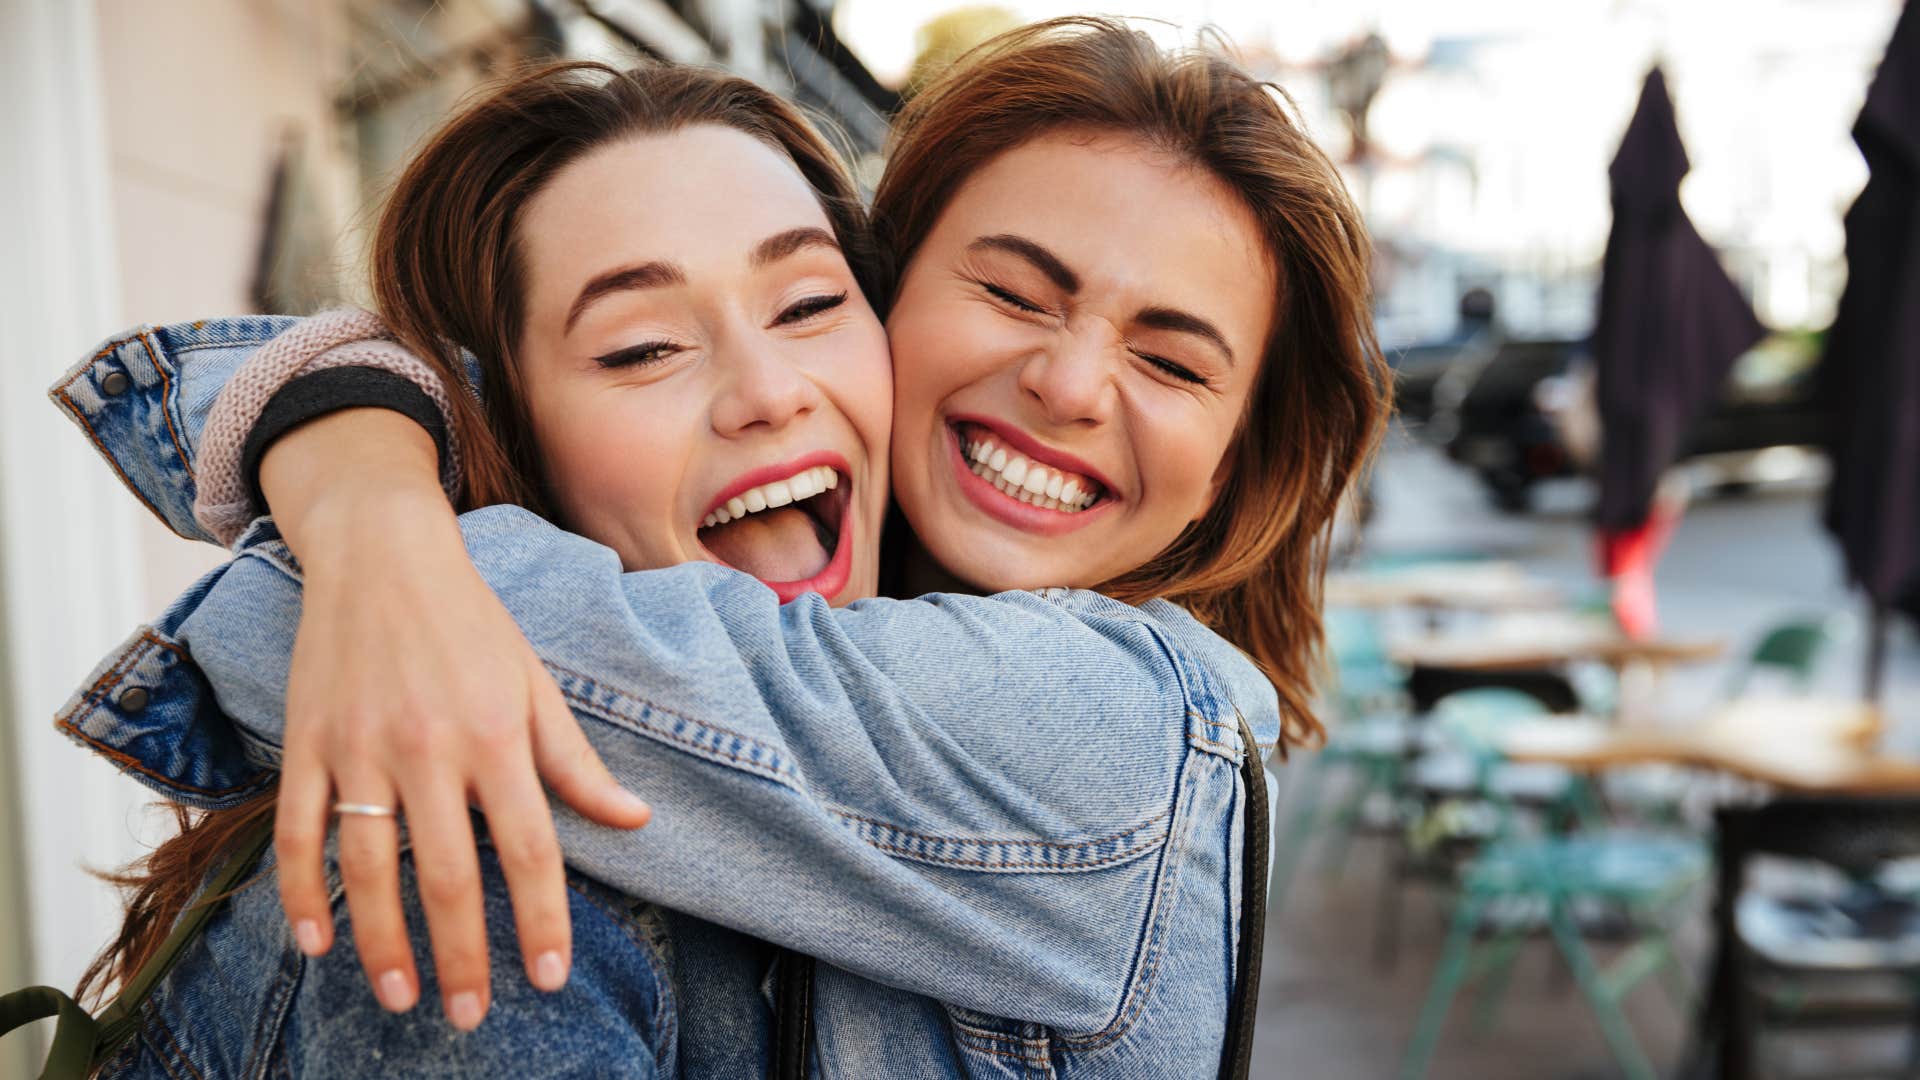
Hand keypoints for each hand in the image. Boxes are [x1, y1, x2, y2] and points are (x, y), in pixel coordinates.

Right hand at [259, 411, 651, 1030]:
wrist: (383, 553)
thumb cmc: (473, 624)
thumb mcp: (535, 685)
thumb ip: (576, 763)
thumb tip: (636, 820)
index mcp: (498, 735)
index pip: (529, 847)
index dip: (540, 918)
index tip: (547, 977)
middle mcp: (430, 747)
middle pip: (447, 873)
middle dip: (460, 955)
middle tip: (469, 1015)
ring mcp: (360, 747)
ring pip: (366, 867)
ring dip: (382, 941)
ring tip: (399, 997)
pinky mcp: (307, 742)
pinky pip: (298, 833)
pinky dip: (300, 894)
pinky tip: (315, 946)